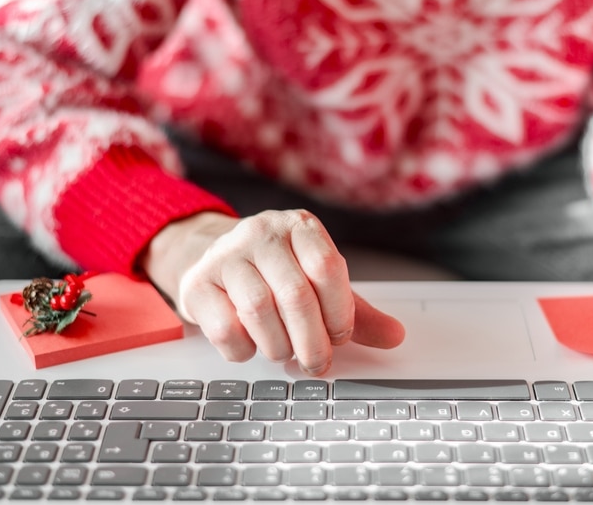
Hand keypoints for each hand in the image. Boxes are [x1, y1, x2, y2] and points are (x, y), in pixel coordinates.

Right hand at [143, 209, 404, 374]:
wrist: (212, 258)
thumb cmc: (276, 275)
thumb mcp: (318, 284)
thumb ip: (356, 312)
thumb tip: (396, 336)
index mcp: (300, 227)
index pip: (327, 267)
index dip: (339, 311)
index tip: (341, 337)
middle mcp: (262, 232)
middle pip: (295, 294)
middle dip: (312, 341)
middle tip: (317, 363)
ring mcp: (225, 255)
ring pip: (258, 310)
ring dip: (278, 346)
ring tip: (284, 352)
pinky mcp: (196, 282)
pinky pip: (224, 327)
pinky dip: (243, 349)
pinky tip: (251, 346)